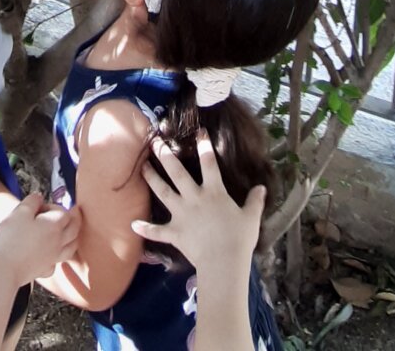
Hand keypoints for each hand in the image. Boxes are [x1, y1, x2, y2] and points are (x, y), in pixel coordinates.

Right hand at [0, 192, 80, 285]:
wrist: (5, 270)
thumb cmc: (12, 239)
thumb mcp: (19, 212)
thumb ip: (32, 201)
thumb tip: (39, 197)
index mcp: (54, 225)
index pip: (64, 211)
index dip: (53, 206)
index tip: (40, 206)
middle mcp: (58, 242)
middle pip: (74, 229)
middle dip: (74, 219)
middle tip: (74, 212)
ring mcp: (53, 258)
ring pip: (71, 248)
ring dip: (73, 239)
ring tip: (70, 234)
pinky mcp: (45, 270)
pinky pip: (57, 263)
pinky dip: (58, 258)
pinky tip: (53, 256)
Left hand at [132, 134, 265, 276]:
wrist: (223, 263)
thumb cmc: (239, 239)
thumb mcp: (251, 218)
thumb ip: (255, 201)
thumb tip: (261, 187)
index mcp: (214, 192)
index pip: (210, 163)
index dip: (205, 146)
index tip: (199, 131)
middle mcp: (194, 198)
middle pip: (177, 172)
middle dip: (165, 155)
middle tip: (154, 141)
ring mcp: (181, 214)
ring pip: (163, 192)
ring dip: (151, 178)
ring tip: (142, 166)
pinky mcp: (174, 232)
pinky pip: (157, 231)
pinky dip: (145, 228)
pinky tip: (133, 224)